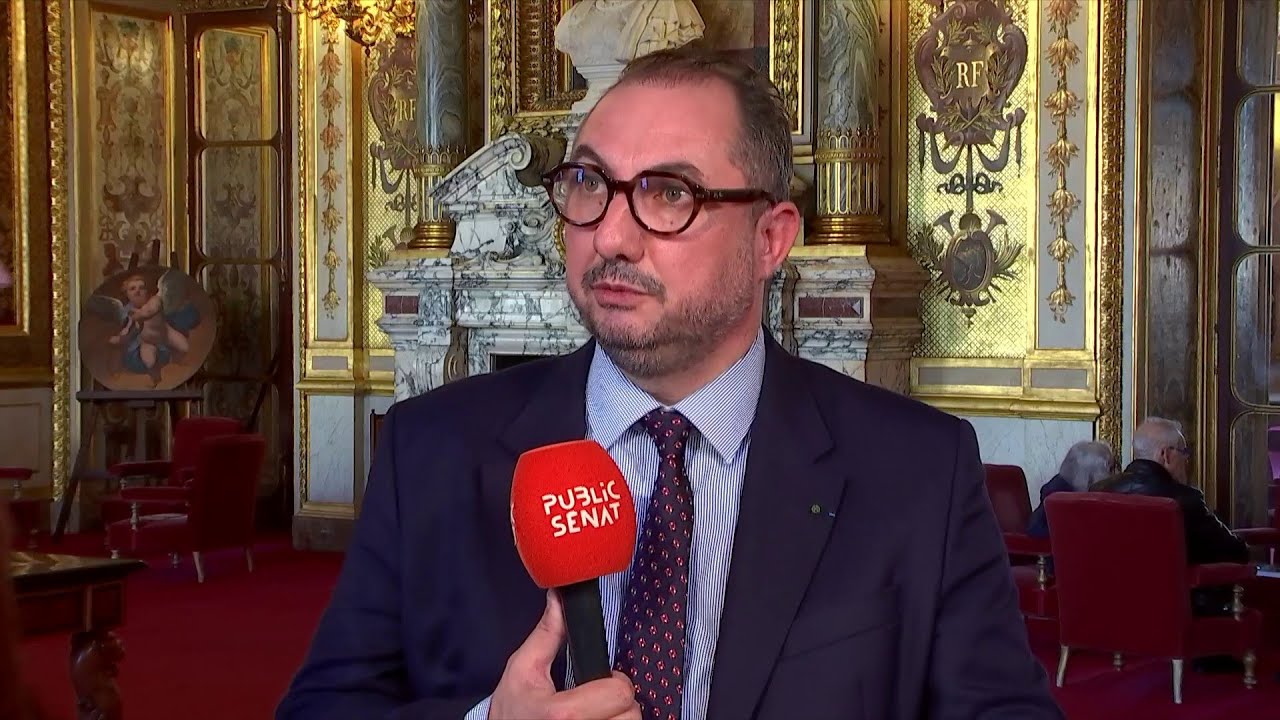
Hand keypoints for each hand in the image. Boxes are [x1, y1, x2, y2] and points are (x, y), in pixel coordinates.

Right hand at [488, 589, 639, 719]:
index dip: (613, 683)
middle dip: (618, 704)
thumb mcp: (521, 671)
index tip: (599, 684)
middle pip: (631, 714)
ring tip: (595, 716)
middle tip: (596, 703)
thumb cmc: (511, 713)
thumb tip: (558, 600)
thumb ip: (546, 635)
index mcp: (564, 714)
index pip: (621, 692)